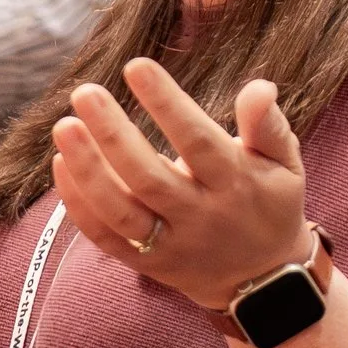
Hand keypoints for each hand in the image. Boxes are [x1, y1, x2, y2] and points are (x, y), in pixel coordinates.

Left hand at [50, 57, 313, 313]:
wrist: (263, 281)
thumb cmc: (270, 204)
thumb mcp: (286, 163)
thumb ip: (268, 125)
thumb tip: (260, 85)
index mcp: (236, 184)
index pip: (197, 141)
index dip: (166, 104)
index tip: (136, 67)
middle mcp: (200, 216)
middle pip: (148, 177)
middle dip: (112, 133)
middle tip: (85, 92)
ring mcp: (170, 244)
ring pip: (120, 211)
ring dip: (88, 170)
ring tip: (65, 126)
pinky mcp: (147, 262)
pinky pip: (106, 237)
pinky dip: (79, 205)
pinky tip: (61, 164)